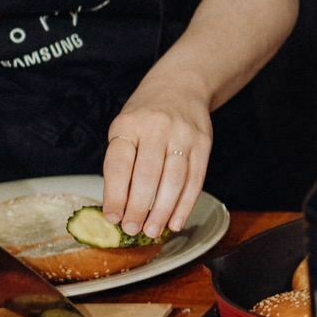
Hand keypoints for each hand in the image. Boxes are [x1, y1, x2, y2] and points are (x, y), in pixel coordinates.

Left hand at [104, 72, 212, 239]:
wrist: (182, 85)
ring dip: (163, 210)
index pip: (119, 165)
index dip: (115, 195)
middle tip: (132, 229)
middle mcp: (156, 128)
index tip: (113, 218)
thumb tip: (118, 207)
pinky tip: (176, 220)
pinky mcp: (203, 143)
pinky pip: (195, 178)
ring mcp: (183, 135)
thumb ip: (121, 162)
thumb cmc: (145, 115)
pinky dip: (185, 203)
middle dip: (139, 207)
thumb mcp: (124, 128)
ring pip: (173, 180)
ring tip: (153, 230)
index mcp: (128, 125)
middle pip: (147, 175)